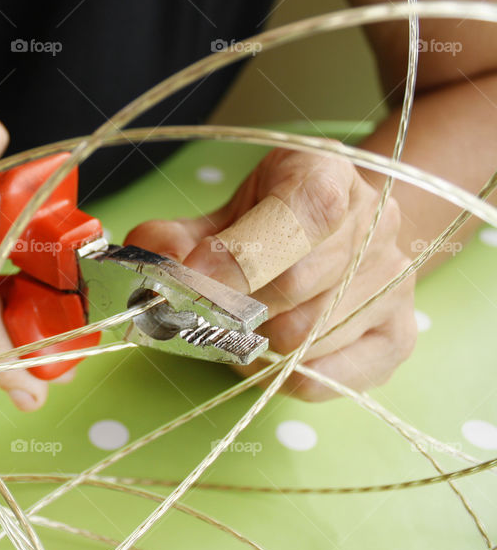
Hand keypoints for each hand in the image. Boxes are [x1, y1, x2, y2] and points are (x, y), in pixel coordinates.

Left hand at [126, 149, 416, 399]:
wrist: (342, 232)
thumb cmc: (274, 222)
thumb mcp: (226, 213)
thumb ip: (183, 236)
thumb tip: (151, 255)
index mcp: (328, 173)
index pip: (302, 211)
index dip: (240, 252)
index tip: (191, 277)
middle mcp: (374, 223)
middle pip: (298, 282)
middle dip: (234, 306)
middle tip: (200, 314)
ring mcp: (393, 282)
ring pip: (309, 334)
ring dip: (256, 342)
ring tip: (237, 328)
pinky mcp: (398, 335)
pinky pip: (332, 375)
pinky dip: (284, 375)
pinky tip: (266, 355)